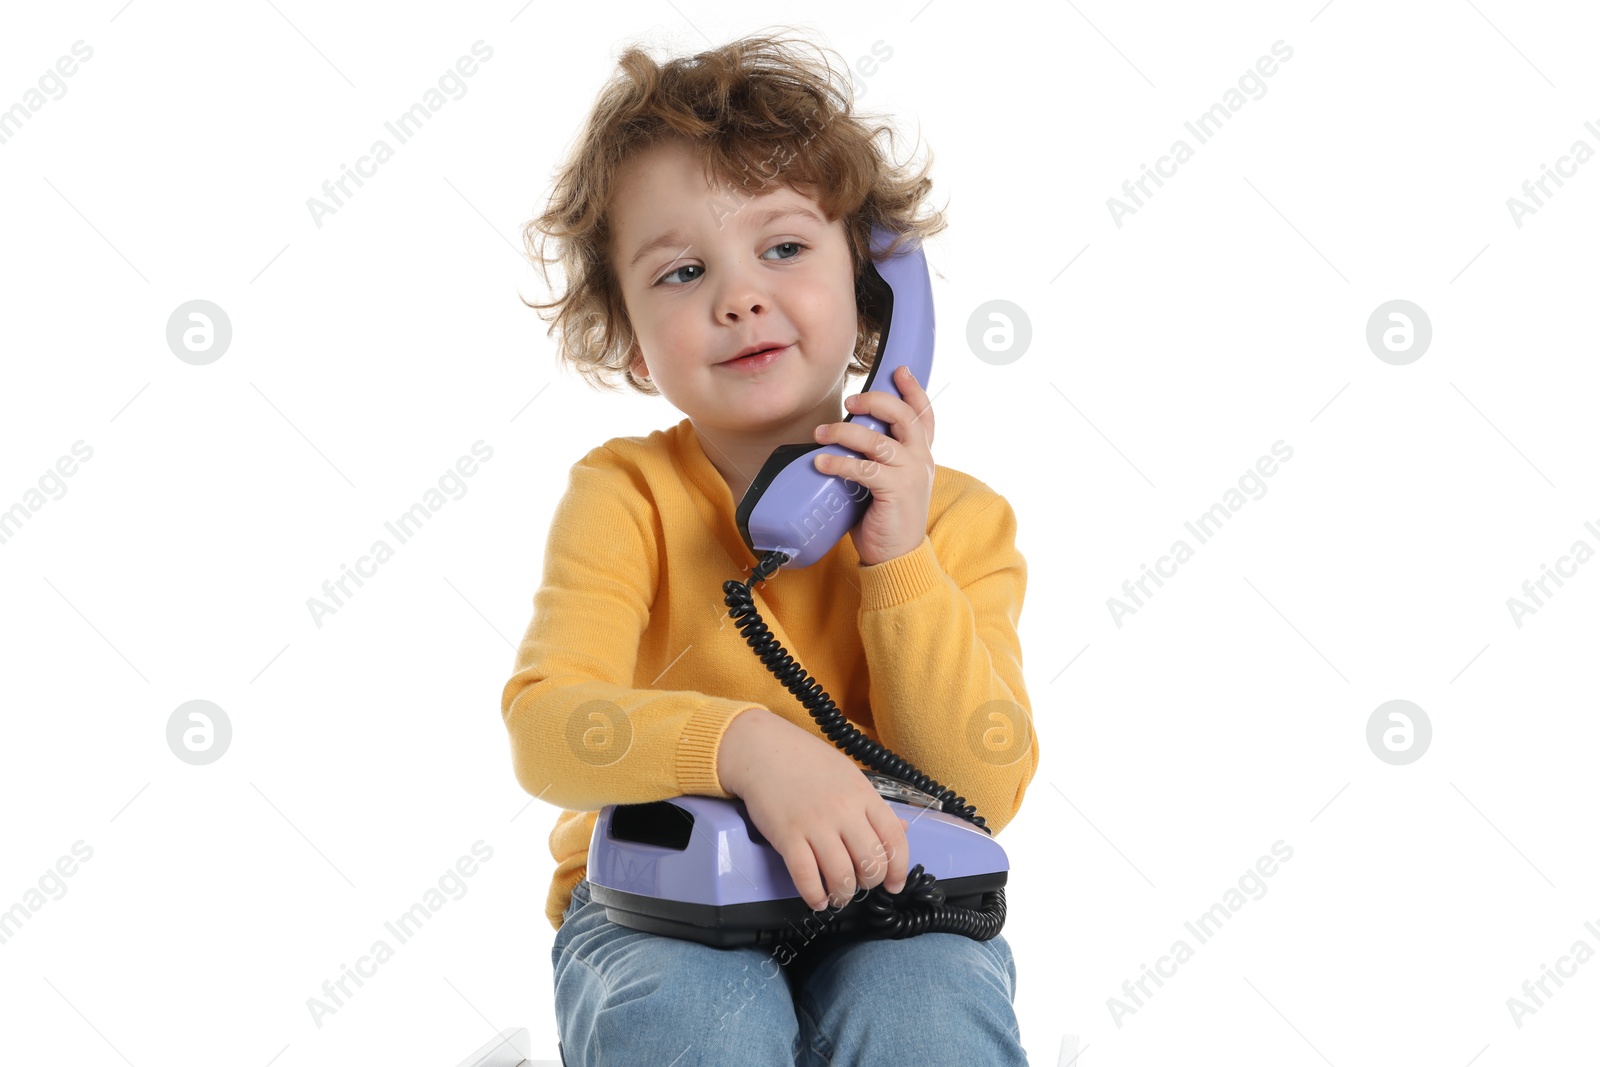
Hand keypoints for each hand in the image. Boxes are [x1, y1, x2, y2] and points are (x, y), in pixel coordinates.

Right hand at [718, 709, 910, 909]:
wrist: (763, 749)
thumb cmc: (807, 762)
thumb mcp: (850, 776)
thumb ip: (875, 806)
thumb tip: (902, 829)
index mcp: (864, 795)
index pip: (895, 840)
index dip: (899, 869)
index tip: (894, 885)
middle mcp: (844, 811)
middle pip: (871, 863)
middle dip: (869, 884)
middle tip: (859, 885)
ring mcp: (815, 824)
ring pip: (841, 876)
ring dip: (842, 895)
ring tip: (837, 896)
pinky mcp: (787, 835)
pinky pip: (806, 876)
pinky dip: (814, 896)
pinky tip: (816, 900)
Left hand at [812, 365, 936, 566]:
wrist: (898, 557)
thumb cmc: (887, 519)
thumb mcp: (888, 482)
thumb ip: (878, 459)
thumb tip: (844, 438)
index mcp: (922, 456)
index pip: (925, 415)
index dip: (913, 390)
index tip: (898, 371)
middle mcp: (922, 460)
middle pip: (904, 416)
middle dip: (875, 401)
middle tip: (849, 402)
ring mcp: (912, 475)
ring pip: (878, 440)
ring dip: (844, 433)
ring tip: (821, 434)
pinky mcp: (896, 491)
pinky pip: (864, 469)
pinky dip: (839, 463)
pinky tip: (821, 462)